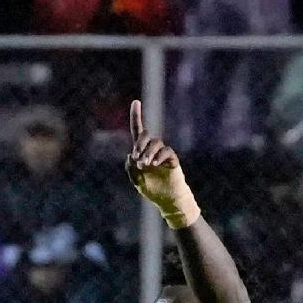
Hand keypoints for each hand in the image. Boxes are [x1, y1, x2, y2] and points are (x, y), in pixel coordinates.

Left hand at [126, 99, 196, 224]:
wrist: (167, 200)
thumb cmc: (152, 189)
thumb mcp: (136, 181)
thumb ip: (130, 169)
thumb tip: (130, 155)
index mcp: (141, 152)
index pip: (137, 131)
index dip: (136, 117)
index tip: (136, 102)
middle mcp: (152, 150)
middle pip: (146, 135)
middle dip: (140, 143)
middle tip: (137, 158)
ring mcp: (163, 154)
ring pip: (156, 143)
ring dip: (148, 152)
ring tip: (145, 164)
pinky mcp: (173, 160)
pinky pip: (167, 152)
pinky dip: (160, 156)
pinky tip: (155, 164)